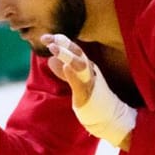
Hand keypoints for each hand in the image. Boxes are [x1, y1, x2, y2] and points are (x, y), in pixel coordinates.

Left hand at [42, 33, 134, 149]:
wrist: (110, 118)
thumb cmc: (92, 99)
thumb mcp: (76, 82)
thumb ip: (65, 72)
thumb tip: (51, 60)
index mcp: (86, 66)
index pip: (73, 49)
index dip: (60, 41)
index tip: (44, 37)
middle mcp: (90, 71)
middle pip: (77, 52)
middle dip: (62, 43)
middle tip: (47, 39)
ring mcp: (90, 82)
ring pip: (80, 65)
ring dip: (66, 55)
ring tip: (53, 48)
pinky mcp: (88, 95)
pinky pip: (81, 84)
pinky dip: (73, 75)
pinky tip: (66, 68)